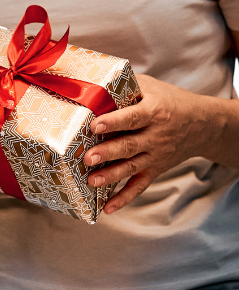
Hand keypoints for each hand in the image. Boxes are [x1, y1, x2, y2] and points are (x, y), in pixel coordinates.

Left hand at [84, 75, 213, 213]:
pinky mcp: (155, 169)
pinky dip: (125, 198)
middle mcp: (155, 136)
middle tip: (88, 157)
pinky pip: (140, 185)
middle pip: (130, 146)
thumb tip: (92, 81)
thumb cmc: (168, 100)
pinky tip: (108, 207)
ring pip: (132, 167)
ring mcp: (156, 155)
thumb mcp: (150, 86)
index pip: (132, 118)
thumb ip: (125, 86)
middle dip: (108, 152)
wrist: (202, 124)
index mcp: (153, 112)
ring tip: (92, 181)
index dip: (114, 122)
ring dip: (112, 176)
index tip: (95, 125)